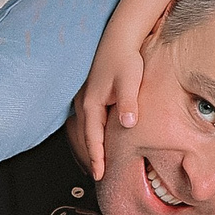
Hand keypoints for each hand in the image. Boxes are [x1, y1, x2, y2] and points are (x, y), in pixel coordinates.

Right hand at [73, 31, 151, 182]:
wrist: (119, 38)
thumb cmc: (125, 58)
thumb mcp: (129, 81)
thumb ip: (128, 103)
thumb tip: (128, 123)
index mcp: (92, 103)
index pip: (93, 138)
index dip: (97, 158)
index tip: (99, 175)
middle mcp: (84, 102)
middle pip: (86, 137)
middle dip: (92, 157)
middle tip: (99, 177)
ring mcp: (85, 98)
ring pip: (86, 130)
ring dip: (92, 147)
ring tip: (99, 164)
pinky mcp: (90, 94)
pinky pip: (89, 121)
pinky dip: (93, 135)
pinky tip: (101, 140)